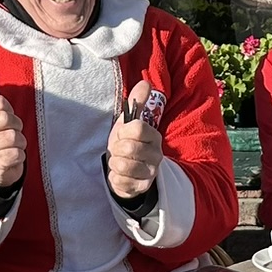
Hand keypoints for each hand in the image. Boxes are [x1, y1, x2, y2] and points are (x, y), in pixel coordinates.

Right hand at [0, 67, 26, 188]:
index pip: (0, 102)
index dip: (9, 110)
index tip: (4, 120)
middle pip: (7, 118)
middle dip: (16, 126)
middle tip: (10, 133)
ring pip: (14, 137)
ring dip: (20, 142)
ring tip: (11, 146)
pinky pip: (17, 154)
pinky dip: (20, 155)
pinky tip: (11, 157)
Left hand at [107, 80, 164, 199]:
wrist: (125, 171)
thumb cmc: (127, 144)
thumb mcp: (128, 123)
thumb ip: (137, 103)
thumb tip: (145, 83)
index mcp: (154, 136)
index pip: (136, 128)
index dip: (123, 131)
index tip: (121, 134)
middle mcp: (156, 155)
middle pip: (129, 147)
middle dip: (116, 149)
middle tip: (119, 150)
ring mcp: (150, 173)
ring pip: (124, 165)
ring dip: (115, 164)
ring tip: (118, 162)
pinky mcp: (141, 188)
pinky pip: (120, 181)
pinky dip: (114, 178)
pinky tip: (119, 175)